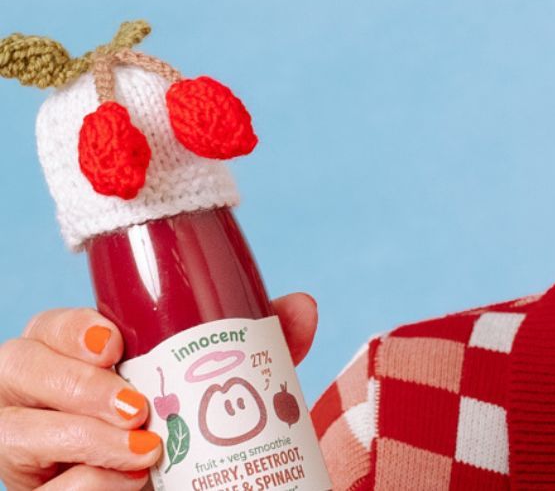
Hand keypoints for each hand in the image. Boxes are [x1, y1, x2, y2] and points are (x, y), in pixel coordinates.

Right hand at [0, 293, 316, 489]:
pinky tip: (127, 483)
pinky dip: (83, 486)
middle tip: (137, 406)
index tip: (114, 342)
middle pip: (16, 369)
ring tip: (144, 449)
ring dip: (80, 437)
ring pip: (13, 433)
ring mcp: (28, 450)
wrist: (181, 486)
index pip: (46, 327)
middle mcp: (38, 398)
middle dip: (75, 384)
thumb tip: (300, 307)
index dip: (69, 329)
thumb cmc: (182, 427)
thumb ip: (247, 348)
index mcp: (71, 357)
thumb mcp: (211, 386)